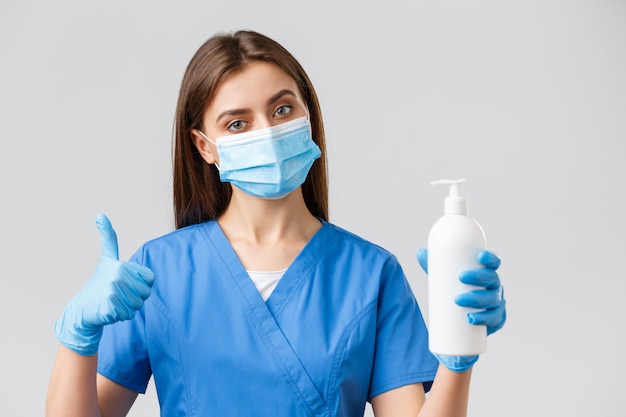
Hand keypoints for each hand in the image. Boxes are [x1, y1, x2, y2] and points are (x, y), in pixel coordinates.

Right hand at [54, 214, 154, 355]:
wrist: (82, 309)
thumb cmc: (98, 283)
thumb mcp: (106, 258)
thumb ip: (108, 238)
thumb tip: (100, 214)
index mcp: (121, 265)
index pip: (150, 279)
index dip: (141, 285)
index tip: (126, 283)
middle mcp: (117, 276)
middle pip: (145, 293)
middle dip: (135, 298)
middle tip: (118, 295)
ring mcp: (113, 291)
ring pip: (137, 305)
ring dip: (128, 307)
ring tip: (113, 302)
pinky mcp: (110, 306)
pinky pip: (128, 314)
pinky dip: (121, 316)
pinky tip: (109, 311)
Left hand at [416, 248, 506, 371]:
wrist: (463, 318)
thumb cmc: (455, 290)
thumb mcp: (445, 277)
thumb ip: (434, 265)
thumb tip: (420, 252)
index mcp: (487, 274)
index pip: (494, 262)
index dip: (491, 258)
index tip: (479, 256)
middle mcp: (495, 287)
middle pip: (493, 279)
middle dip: (479, 277)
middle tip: (461, 277)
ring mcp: (496, 304)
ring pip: (492, 300)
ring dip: (477, 299)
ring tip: (458, 300)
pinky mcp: (495, 320)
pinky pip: (494, 320)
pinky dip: (483, 319)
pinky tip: (471, 319)